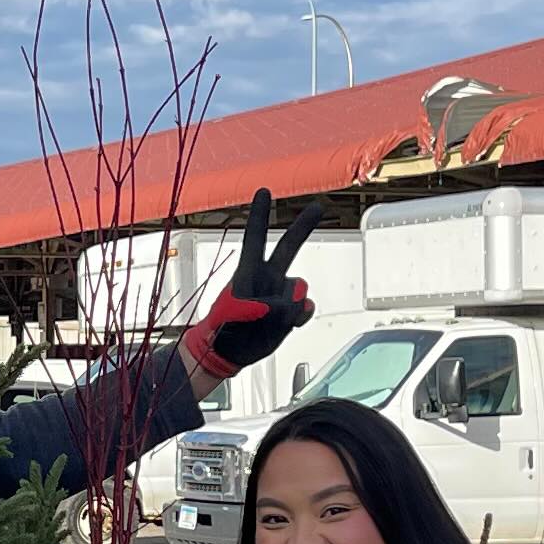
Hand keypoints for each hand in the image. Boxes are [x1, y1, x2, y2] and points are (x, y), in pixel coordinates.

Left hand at [180, 192, 323, 388]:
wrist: (229, 353)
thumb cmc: (224, 330)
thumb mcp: (238, 317)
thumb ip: (266, 308)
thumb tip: (294, 306)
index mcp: (248, 272)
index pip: (255, 237)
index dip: (259, 215)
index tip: (264, 191)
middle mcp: (267, 277)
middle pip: (289, 247)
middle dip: (304, 226)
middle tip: (319, 206)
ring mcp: (280, 292)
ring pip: (299, 289)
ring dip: (289, 306)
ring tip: (265, 322)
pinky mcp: (290, 310)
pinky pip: (305, 307)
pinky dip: (300, 316)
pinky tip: (287, 325)